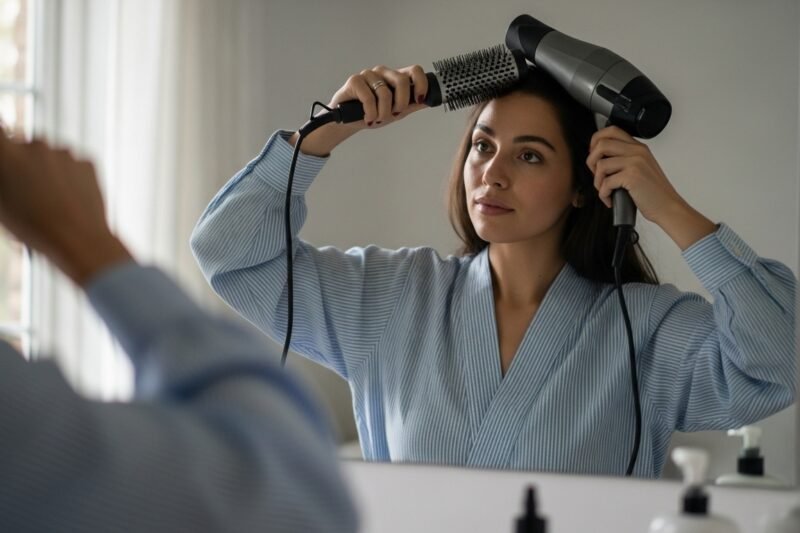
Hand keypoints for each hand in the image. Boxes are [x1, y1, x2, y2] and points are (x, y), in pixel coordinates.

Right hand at [0, 133, 132, 284]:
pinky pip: (74, 165)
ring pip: (51, 155)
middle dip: (24, 161)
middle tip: (27, 189)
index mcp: (7, 153)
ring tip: (50, 200)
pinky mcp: (87, 161)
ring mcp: (64, 152)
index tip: (8, 158)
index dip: (5, 149)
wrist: (78, 239)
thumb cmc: (33, 227)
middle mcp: (35, 144)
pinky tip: (69, 199)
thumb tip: (7, 171)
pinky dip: (71, 177)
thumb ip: (3, 177)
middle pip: (25, 145)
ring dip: (48, 169)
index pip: (0, 133)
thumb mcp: (1, 204)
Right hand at [290, 64, 428, 155]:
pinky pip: (369, 98)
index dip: (421, 84)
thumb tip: (429, 101)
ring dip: (383, 112)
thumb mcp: (396, 112)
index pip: (414, 71)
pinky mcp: (354, 81)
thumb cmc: (371, 113)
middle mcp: (383, 73)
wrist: (347, 121)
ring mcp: (368, 75)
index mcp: (395, 78)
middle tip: (394, 114)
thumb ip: (412, 105)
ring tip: (377, 118)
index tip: (419, 99)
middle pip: (402, 80)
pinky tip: (368, 118)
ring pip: (385, 92)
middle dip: (401, 102)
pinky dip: (371, 113)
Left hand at [586, 126, 715, 248]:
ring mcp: (635, 163)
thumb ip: (624, 159)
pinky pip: (605, 182)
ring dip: (597, 182)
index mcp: (638, 147)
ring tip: (605, 191)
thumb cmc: (653, 192)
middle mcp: (637, 151)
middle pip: (601, 144)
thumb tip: (598, 158)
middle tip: (597, 176)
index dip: (596, 141)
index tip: (594, 155)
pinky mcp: (632, 176)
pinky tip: (610, 199)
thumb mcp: (641, 168)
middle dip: (591, 161)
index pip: (612, 130)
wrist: (667, 207)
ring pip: (600, 164)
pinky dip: (603, 194)